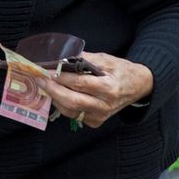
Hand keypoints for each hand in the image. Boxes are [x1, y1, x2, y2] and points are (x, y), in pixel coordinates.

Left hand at [38, 52, 152, 128]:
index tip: (46, 70)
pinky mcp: (95, 122)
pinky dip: (62, 105)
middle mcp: (105, 105)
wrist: (138, 87)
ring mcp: (100, 116)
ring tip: (44, 86)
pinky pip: (73, 115)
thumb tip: (61, 57)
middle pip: (72, 101)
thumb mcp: (106, 59)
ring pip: (70, 110)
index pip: (79, 84)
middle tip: (40, 79)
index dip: (60, 77)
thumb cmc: (121, 71)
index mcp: (109, 88)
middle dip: (52, 90)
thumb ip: (84, 59)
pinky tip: (56, 94)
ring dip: (54, 98)